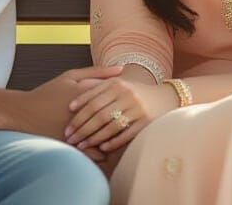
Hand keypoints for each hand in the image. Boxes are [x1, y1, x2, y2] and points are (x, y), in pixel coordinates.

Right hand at [6, 66, 123, 144]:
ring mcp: (75, 129)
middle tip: (128, 120)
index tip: (129, 102)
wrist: (25, 112)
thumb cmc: (50, 92)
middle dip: (122, 120)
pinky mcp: (68, 143)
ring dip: (113, 139)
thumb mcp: (72, 76)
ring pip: (103, 138)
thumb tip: (121, 69)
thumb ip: (97, 72)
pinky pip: (91, 152)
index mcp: (84, 93)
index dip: (123, 100)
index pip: (113, 96)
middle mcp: (81, 111)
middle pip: (111, 117)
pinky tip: (104, 152)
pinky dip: (100, 153)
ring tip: (119, 137)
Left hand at [64, 77, 178, 154]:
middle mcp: (127, 94)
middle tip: (70, 139)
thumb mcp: (116, 85)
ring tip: (82, 145)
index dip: (78, 113)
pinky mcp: (147, 121)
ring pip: (111, 125)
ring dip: (94, 137)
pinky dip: (113, 142)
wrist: (165, 97)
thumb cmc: (133, 92)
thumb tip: (71, 105)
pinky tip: (102, 148)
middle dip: (82, 128)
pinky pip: (126, 134)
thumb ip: (96, 90)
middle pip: (99, 114)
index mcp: (116, 84)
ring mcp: (138, 108)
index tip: (66, 125)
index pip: (92, 100)